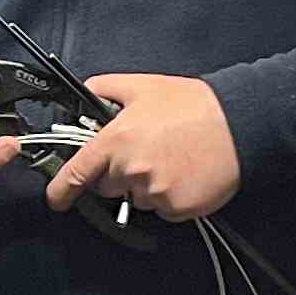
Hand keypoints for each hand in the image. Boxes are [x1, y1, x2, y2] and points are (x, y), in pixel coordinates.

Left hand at [45, 73, 241, 223]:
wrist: (240, 124)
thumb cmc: (194, 105)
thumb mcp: (142, 85)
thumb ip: (104, 89)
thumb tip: (84, 96)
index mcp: (116, 141)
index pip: (77, 172)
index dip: (61, 189)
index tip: (55, 198)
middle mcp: (131, 170)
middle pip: (107, 186)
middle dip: (117, 173)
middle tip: (145, 150)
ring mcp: (154, 193)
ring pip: (136, 198)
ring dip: (146, 184)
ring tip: (172, 158)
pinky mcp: (177, 208)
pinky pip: (162, 208)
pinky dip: (169, 196)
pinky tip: (185, 172)